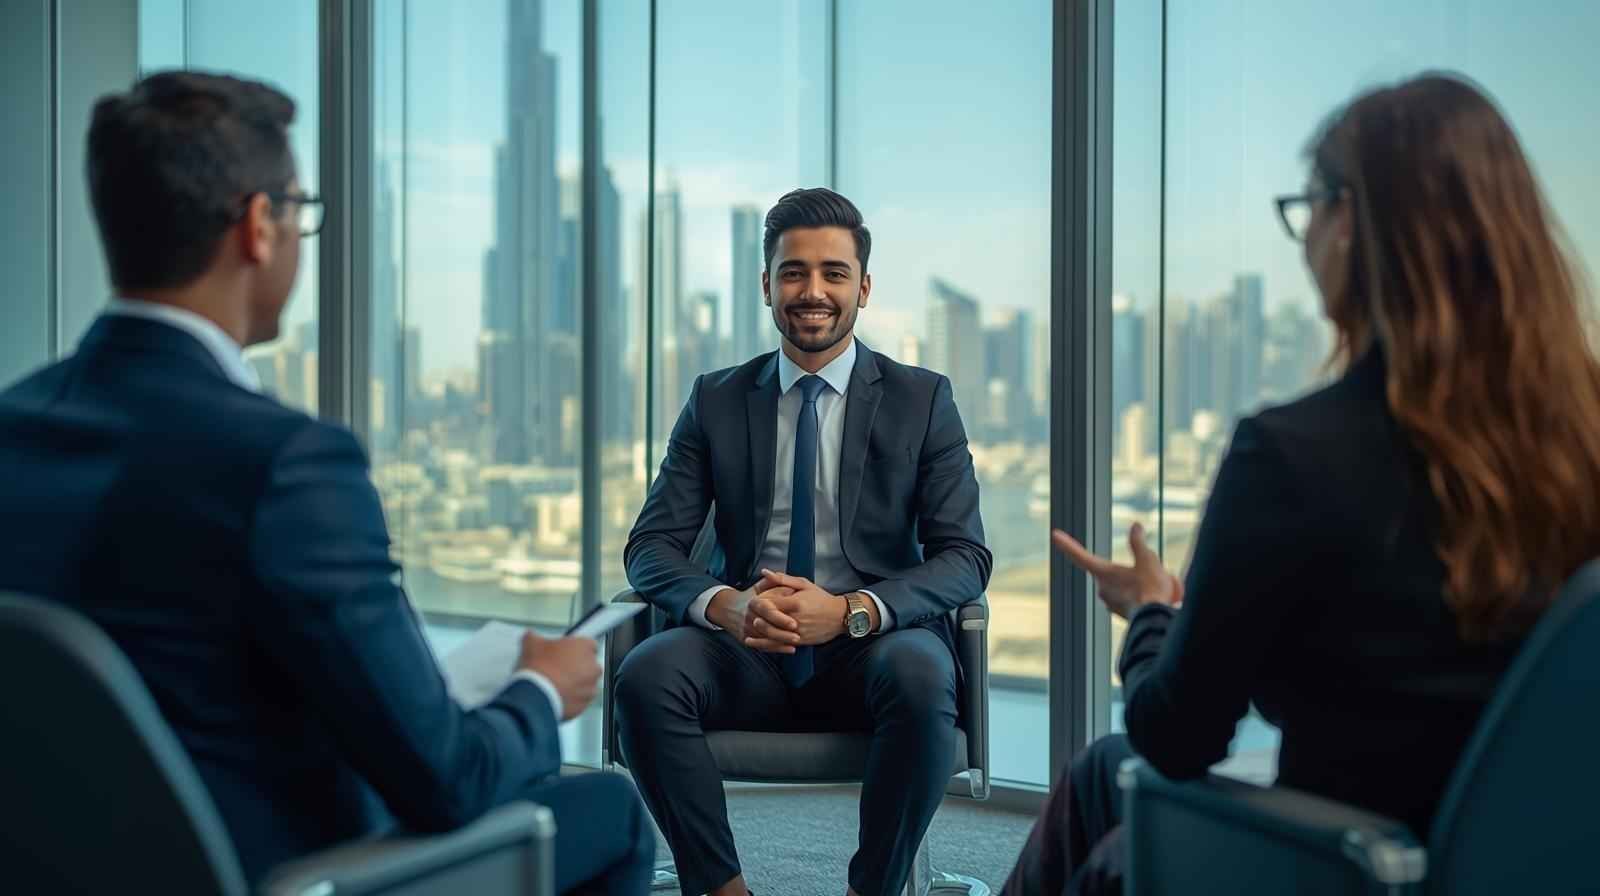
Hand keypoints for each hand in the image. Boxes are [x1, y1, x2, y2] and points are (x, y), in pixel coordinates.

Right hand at [516, 630, 598, 720]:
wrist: (536, 696)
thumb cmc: (539, 668)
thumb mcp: (531, 644)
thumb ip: (535, 637)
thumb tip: (531, 638)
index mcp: (585, 647)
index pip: (588, 643)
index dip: (574, 648)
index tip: (565, 652)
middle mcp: (593, 666)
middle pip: (588, 664)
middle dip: (575, 666)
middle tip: (558, 668)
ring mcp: (590, 687)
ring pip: (585, 683)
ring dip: (575, 683)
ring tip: (556, 683)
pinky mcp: (584, 704)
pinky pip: (580, 700)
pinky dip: (571, 698)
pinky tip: (556, 695)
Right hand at [708, 587, 800, 652]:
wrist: (728, 609)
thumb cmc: (751, 597)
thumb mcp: (761, 587)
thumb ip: (776, 585)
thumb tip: (791, 589)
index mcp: (754, 602)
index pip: (767, 610)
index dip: (780, 616)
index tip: (794, 622)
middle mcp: (749, 617)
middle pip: (766, 628)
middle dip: (783, 633)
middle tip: (798, 636)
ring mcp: (747, 630)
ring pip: (765, 639)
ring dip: (781, 643)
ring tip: (796, 643)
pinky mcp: (746, 639)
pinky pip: (762, 647)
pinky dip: (776, 649)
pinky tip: (789, 648)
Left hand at [754, 570, 850, 645]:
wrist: (840, 616)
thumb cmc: (821, 598)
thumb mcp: (804, 584)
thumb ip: (782, 579)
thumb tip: (765, 572)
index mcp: (795, 603)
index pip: (770, 604)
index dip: (759, 603)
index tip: (752, 601)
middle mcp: (795, 619)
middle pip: (769, 621)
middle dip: (757, 619)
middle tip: (750, 616)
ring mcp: (798, 632)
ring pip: (773, 636)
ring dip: (759, 634)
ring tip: (752, 630)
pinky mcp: (801, 641)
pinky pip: (781, 645)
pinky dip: (768, 645)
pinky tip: (760, 644)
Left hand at [1051, 523, 1182, 619]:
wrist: (1157, 622)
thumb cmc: (1151, 591)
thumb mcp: (1147, 560)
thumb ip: (1138, 543)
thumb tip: (1135, 526)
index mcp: (1103, 573)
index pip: (1080, 555)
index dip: (1067, 544)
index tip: (1054, 535)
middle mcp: (1102, 589)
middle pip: (1116, 570)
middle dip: (1135, 570)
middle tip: (1153, 575)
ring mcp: (1110, 602)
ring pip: (1126, 584)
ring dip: (1141, 583)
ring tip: (1159, 589)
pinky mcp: (1120, 613)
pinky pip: (1132, 598)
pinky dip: (1144, 595)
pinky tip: (1156, 600)